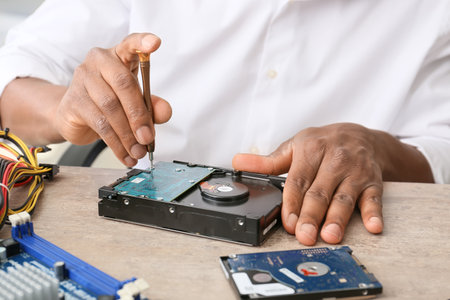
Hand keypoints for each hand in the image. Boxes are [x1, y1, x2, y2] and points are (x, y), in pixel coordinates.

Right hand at [55, 33, 171, 166]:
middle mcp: (98, 62)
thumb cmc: (109, 103)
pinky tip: (125, 155)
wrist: (73, 116)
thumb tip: (165, 112)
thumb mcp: (135, 103)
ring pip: (111, 108)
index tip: (155, 43)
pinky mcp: (73, 101)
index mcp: (118, 56)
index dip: (142, 42)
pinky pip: (99, 124)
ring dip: (128, 135)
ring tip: (138, 152)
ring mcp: (82, 79)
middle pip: (123, 84)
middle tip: (148, 138)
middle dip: (139, 115)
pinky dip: (116, 143)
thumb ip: (152, 105)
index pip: (130, 44)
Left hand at [233, 123, 384, 244]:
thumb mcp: (295, 147)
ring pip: (345, 197)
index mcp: (311, 150)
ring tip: (330, 236)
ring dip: (338, 218)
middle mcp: (334, 160)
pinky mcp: (373, 181)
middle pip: (320, 192)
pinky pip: (374, 197)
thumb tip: (238, 162)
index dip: (292, 203)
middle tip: (304, 236)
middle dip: (311, 216)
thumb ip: (268, 162)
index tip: (287, 222)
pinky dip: (375, 213)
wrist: (361, 135)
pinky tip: (373, 227)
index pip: (298, 180)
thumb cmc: (323, 143)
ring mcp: (355, 171)